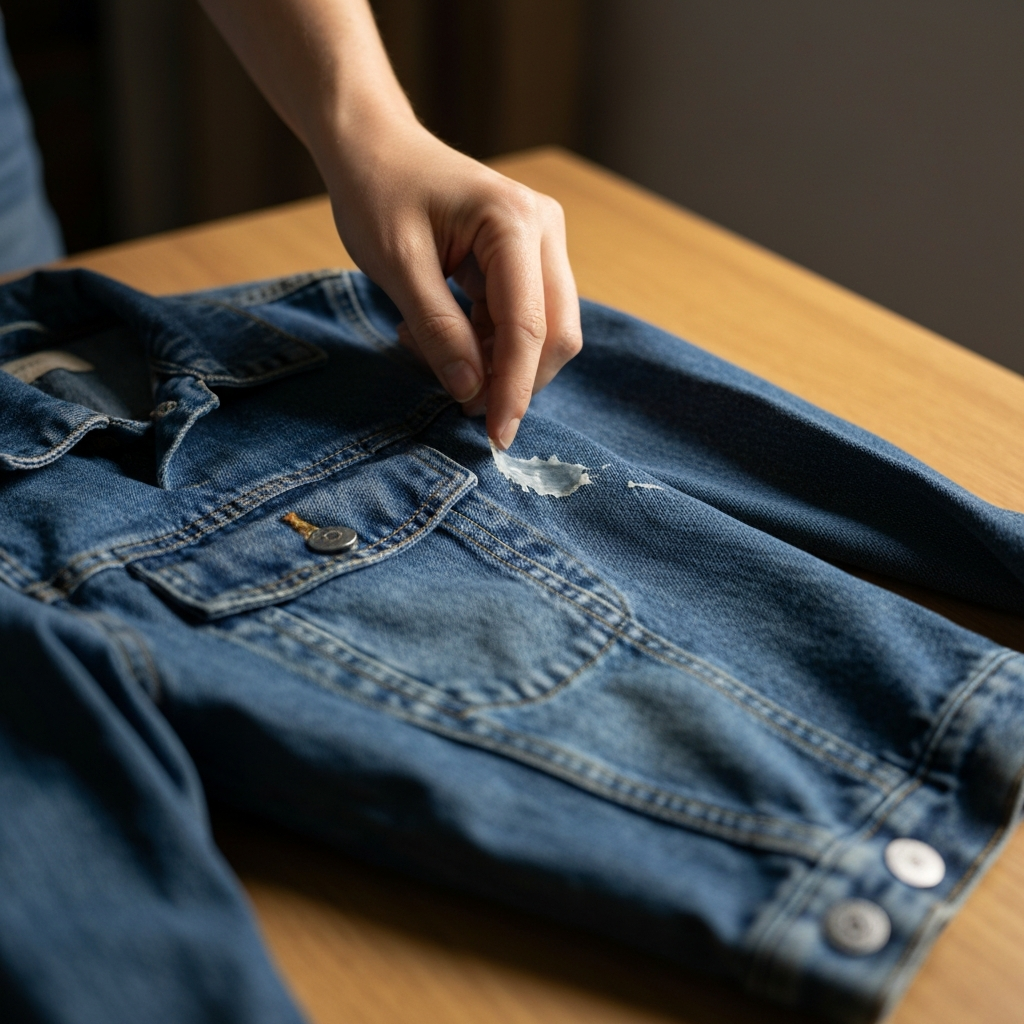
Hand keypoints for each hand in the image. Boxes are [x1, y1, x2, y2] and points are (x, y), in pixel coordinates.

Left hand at [196, 0, 581, 447]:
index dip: (513, 388)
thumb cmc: (378, 193)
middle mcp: (543, 230)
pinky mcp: (529, 259)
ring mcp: (541, 243)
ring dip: (497, 363)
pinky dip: (488, 345)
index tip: (495, 437)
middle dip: (515, 381)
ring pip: (544, 332)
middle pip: (555, 333)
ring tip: (431, 353)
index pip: (528, 326)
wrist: (373, 147)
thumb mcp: (397, 266)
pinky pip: (523, 320)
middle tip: (462, 409)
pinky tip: (442, 337)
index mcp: (514, 223)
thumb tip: (470, 392)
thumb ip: (436, 330)